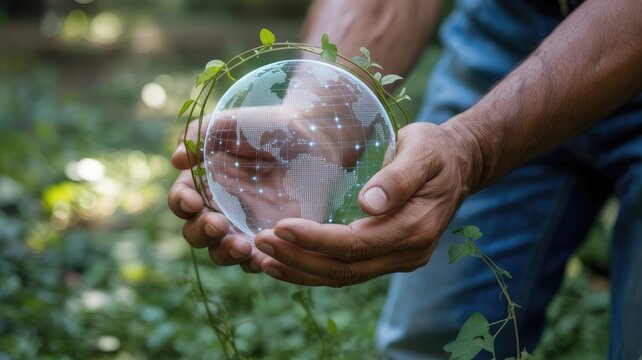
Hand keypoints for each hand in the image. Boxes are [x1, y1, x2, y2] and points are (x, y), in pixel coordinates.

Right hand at [168, 117, 262, 271]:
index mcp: (205, 182)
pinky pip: (258, 259)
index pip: (182, 200)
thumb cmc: (269, 127)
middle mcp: (220, 208)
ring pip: (222, 251)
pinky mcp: (272, 238)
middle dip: (202, 232)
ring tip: (241, 246)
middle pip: (196, 232)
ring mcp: (245, 226)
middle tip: (219, 224)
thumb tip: (177, 160)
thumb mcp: (234, 122)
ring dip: (225, 253)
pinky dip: (256, 263)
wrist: (314, 137)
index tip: (193, 201)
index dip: (181, 202)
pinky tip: (262, 259)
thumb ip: (203, 133)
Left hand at [252, 121, 480, 286]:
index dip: (316, 240)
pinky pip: (347, 270)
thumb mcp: (422, 151)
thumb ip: (398, 177)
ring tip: (262, 260)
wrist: (459, 165)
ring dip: (301, 271)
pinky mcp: (388, 256)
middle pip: (345, 268)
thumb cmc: (437, 151)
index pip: (356, 244)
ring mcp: (399, 258)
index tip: (280, 226)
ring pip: (343, 277)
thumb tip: (369, 204)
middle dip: (299, 259)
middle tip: (259, 243)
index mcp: (415, 227)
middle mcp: (408, 252)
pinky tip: (286, 262)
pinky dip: (314, 269)